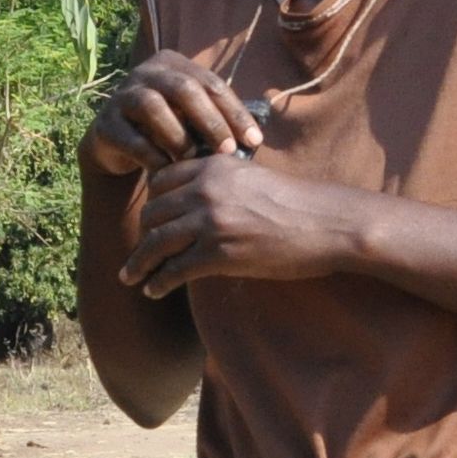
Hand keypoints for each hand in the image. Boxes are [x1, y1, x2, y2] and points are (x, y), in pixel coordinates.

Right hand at [85, 49, 261, 174]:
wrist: (118, 144)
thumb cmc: (167, 130)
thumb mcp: (193, 119)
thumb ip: (217, 120)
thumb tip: (255, 140)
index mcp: (173, 65)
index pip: (211, 83)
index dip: (234, 112)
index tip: (254, 141)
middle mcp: (146, 73)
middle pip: (183, 89)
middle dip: (210, 121)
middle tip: (228, 150)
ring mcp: (122, 95)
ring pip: (152, 106)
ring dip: (178, 136)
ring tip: (193, 159)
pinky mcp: (105, 124)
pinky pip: (131, 138)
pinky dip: (152, 155)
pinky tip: (167, 171)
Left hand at [120, 157, 365, 296]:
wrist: (325, 223)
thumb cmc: (297, 204)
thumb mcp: (252, 177)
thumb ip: (221, 182)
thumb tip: (198, 202)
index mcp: (213, 166)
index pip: (161, 181)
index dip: (152, 204)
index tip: (149, 222)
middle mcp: (205, 189)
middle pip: (153, 212)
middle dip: (142, 236)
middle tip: (136, 255)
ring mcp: (210, 221)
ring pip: (156, 242)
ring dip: (139, 263)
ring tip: (131, 277)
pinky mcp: (218, 254)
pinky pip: (174, 269)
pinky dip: (159, 282)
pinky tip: (154, 290)